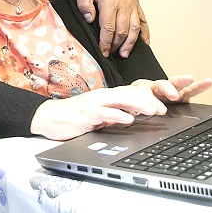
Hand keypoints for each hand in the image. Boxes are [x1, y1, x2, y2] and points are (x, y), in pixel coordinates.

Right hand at [29, 85, 166, 140]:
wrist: (48, 118)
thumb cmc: (72, 117)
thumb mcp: (97, 115)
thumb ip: (112, 114)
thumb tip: (131, 118)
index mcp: (104, 96)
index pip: (129, 93)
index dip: (147, 98)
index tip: (162, 107)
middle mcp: (100, 97)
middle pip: (128, 93)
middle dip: (148, 101)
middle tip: (163, 109)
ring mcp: (92, 104)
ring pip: (119, 99)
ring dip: (138, 105)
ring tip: (153, 110)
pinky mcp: (85, 115)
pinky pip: (104, 113)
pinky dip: (117, 115)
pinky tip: (128, 119)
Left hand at [76, 0, 149, 57]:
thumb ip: (84, 2)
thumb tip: (89, 18)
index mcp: (110, 1)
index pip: (109, 28)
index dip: (106, 42)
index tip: (102, 51)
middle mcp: (124, 4)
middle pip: (122, 31)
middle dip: (116, 45)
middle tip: (109, 53)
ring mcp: (132, 4)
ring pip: (134, 28)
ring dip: (130, 43)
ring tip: (125, 54)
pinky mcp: (136, 4)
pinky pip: (143, 20)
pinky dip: (145, 33)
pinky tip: (144, 43)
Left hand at [132, 75, 211, 103]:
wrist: (136, 102)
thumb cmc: (133, 104)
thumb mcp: (128, 108)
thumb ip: (129, 111)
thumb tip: (129, 115)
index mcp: (140, 89)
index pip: (143, 91)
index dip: (147, 99)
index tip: (151, 109)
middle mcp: (156, 87)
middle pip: (161, 85)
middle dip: (167, 89)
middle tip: (172, 95)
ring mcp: (169, 90)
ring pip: (176, 84)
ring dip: (182, 81)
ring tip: (190, 78)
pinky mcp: (180, 95)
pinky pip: (190, 90)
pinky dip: (200, 86)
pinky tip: (209, 82)